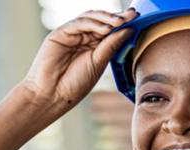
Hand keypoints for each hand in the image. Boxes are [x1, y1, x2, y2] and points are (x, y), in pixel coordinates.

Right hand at [19, 8, 137, 114]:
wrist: (52, 96)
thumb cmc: (74, 85)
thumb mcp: (99, 63)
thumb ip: (111, 45)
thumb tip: (129, 28)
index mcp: (93, 46)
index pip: (110, 29)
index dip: (123, 22)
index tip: (137, 17)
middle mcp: (82, 38)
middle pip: (101, 20)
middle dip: (117, 17)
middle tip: (131, 15)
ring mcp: (71, 35)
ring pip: (90, 18)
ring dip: (106, 18)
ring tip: (119, 22)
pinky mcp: (60, 33)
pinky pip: (78, 23)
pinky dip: (92, 23)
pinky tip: (105, 28)